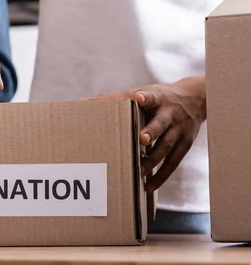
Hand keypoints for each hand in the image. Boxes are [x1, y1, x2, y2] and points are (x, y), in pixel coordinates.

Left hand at [81, 74, 205, 191]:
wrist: (195, 99)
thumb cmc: (157, 98)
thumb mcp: (141, 93)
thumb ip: (115, 98)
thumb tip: (82, 102)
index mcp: (156, 99)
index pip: (151, 96)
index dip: (145, 97)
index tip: (138, 97)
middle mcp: (170, 114)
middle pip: (161, 124)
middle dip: (151, 131)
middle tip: (141, 139)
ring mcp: (179, 130)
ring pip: (166, 146)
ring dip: (153, 159)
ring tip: (139, 171)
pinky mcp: (185, 145)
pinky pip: (173, 163)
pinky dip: (161, 176)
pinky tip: (148, 186)